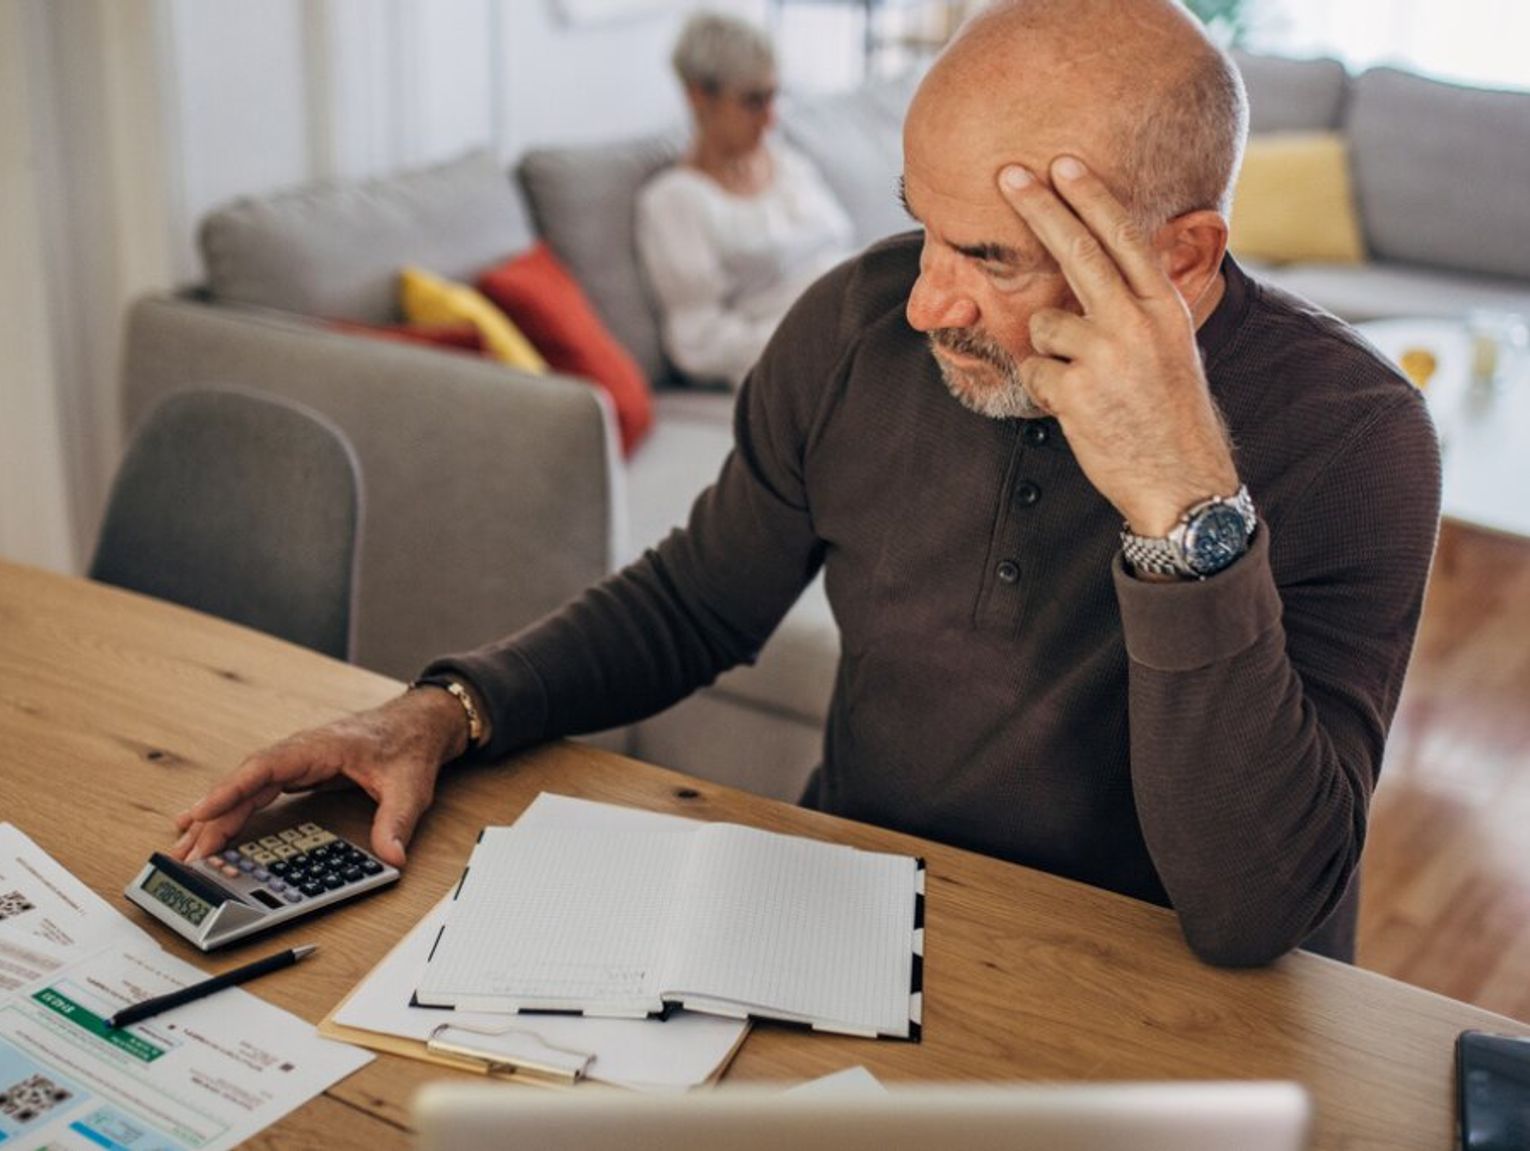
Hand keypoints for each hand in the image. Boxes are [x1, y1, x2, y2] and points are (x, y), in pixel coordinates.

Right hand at [171, 688, 468, 867]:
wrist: (418, 723)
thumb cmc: (409, 746)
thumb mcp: (409, 786)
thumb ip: (397, 821)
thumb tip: (392, 857)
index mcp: (318, 747)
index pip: (264, 767)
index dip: (230, 790)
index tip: (200, 813)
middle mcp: (298, 752)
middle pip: (245, 784)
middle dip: (213, 818)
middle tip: (187, 855)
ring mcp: (295, 761)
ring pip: (245, 788)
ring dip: (215, 817)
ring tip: (184, 849)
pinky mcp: (297, 772)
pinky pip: (255, 791)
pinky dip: (230, 809)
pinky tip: (205, 826)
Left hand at [997, 156, 1238, 536]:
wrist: (1181, 482)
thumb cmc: (1170, 413)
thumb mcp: (1171, 347)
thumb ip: (1136, 307)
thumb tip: (1094, 269)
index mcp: (1165, 308)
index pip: (1124, 238)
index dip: (1090, 197)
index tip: (1062, 163)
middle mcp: (1138, 323)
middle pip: (1078, 252)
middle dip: (1039, 208)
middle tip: (1008, 174)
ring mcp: (1105, 356)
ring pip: (1046, 323)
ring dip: (1053, 352)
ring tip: (1092, 386)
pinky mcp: (1075, 392)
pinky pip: (1034, 370)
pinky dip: (1046, 389)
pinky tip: (1081, 411)